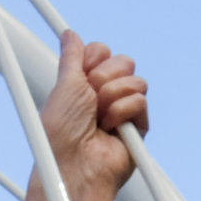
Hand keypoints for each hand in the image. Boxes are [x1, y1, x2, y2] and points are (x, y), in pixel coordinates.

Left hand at [37, 30, 146, 200]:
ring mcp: (121, 110)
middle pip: (122, 61)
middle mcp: (103, 95)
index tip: (82, 73)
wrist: (73, 165)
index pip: (101, 51)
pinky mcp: (138, 127)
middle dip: (103, 77)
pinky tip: (109, 129)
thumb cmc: (60, 132)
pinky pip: (140, 100)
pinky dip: (122, 113)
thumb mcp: (63, 85)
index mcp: (82, 83)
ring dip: (112, 96)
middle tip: (90, 100)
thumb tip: (70, 35)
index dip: (93, 58)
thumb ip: (72, 58)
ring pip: (134, 80)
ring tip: (98, 118)